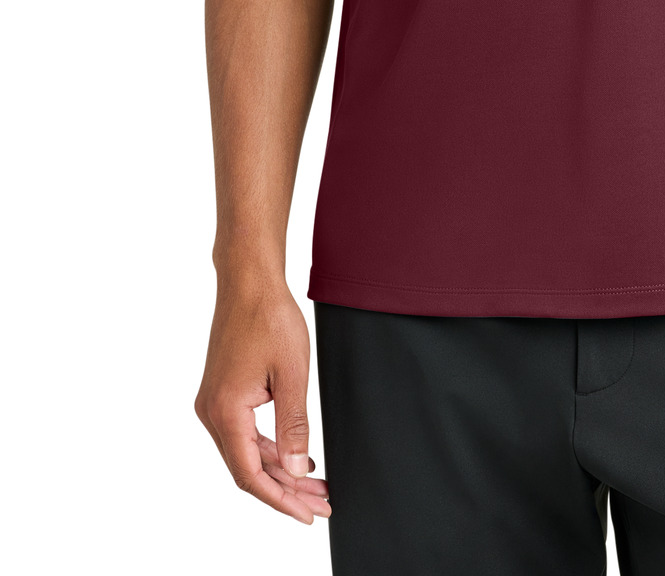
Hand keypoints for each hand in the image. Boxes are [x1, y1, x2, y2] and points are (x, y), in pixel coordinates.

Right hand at [195, 276, 330, 524]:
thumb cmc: (269, 318)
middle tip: (321, 504)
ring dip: (280, 470)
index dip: (280, 499)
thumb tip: (297, 469)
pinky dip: (270, 448)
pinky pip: (245, 434)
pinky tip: (295, 455)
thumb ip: (293, 425)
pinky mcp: (223, 394)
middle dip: (286, 489)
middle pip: (248, 468)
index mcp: (225, 411)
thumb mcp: (292, 373)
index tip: (308, 515)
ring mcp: (214, 403)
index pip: (250, 474)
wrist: (249, 281)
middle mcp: (212, 412)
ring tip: (316, 485)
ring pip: (247, 453)